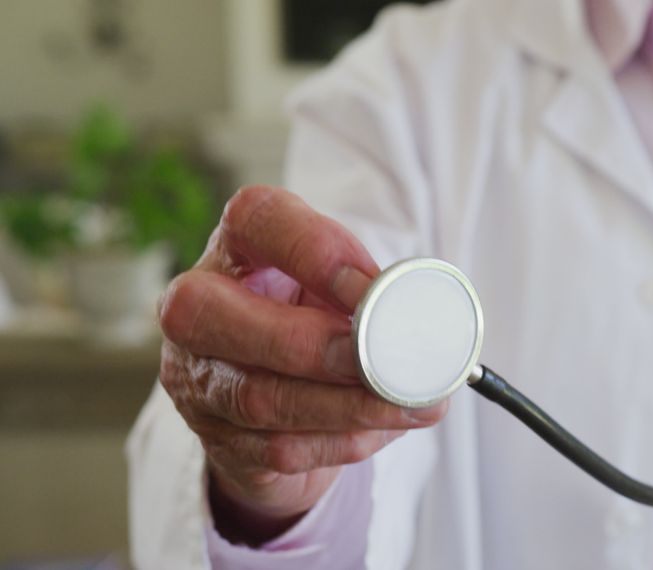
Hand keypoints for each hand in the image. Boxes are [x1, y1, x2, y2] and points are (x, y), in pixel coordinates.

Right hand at [157, 186, 446, 543]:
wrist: (285, 395)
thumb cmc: (320, 321)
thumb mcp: (340, 290)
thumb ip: (370, 293)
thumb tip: (414, 316)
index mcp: (238, 245)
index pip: (256, 218)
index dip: (315, 252)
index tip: (372, 288)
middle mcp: (195, 304)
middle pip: (212, 313)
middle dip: (311, 343)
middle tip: (383, 360)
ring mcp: (196, 376)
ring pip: (256, 396)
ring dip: (346, 405)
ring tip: (409, 405)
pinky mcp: (217, 438)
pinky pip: (278, 449)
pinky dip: (340, 441)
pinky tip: (379, 431)